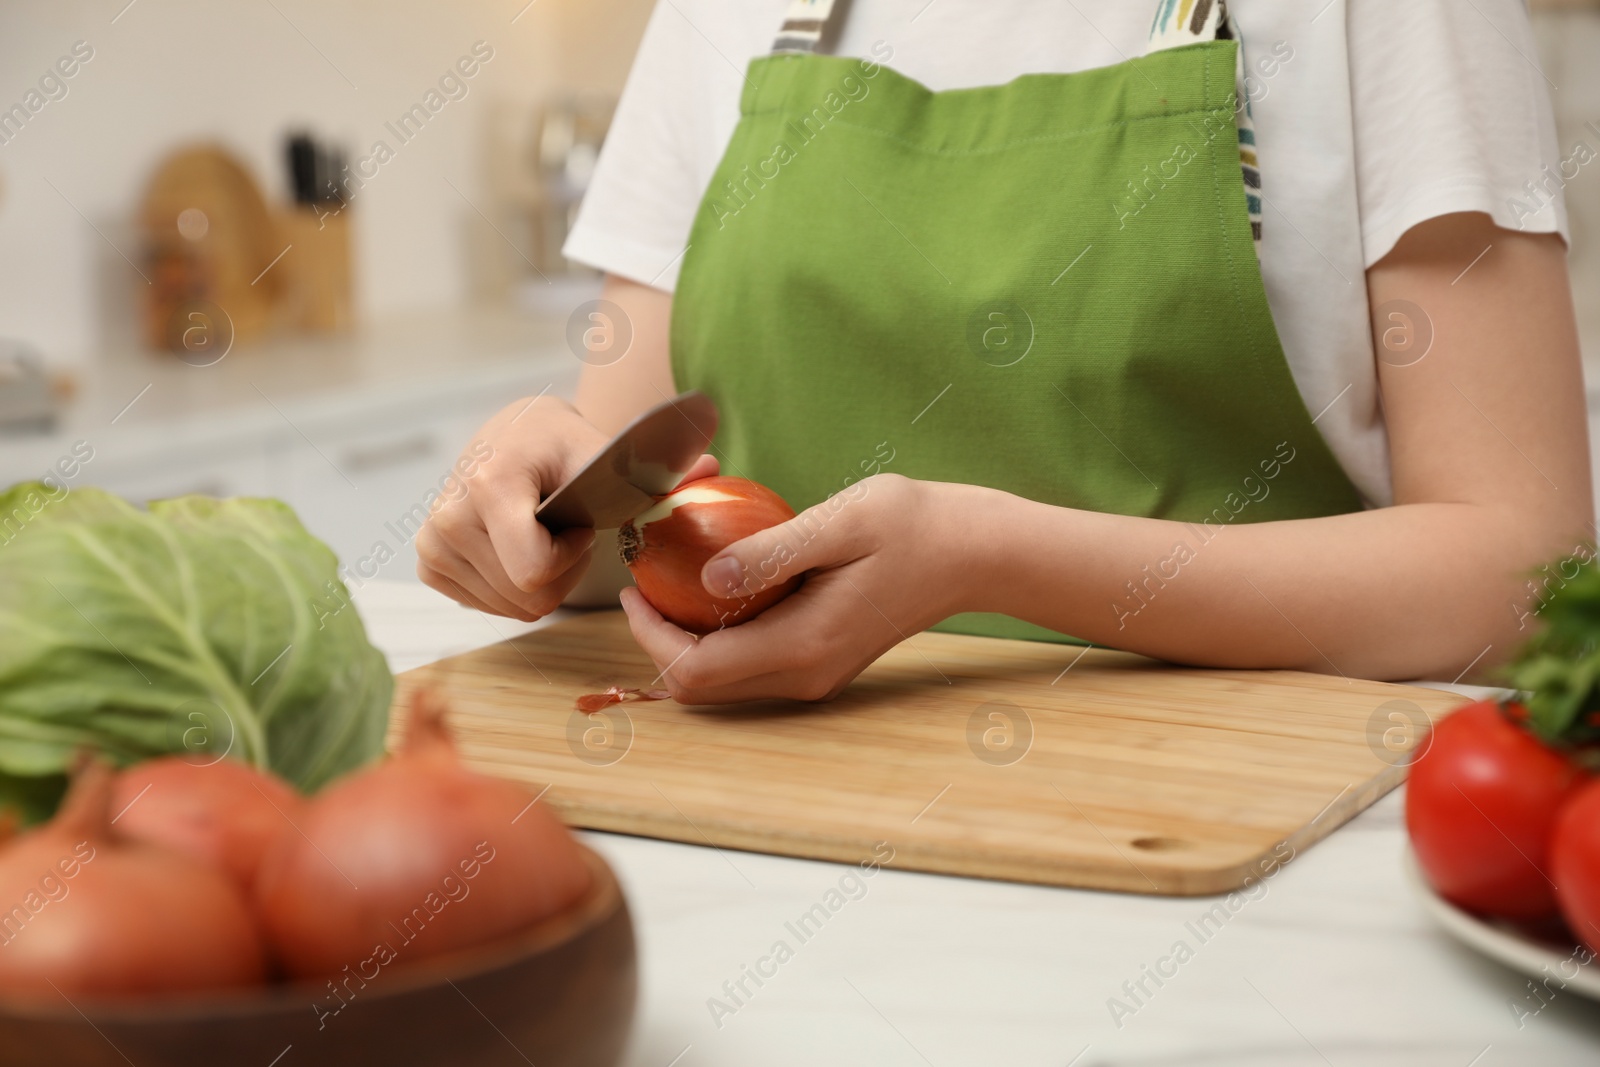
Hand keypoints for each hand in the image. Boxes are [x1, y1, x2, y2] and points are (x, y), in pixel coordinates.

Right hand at [416, 394, 719, 620]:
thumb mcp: (610, 453)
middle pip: (527, 597)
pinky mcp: (428, 561)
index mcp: (490, 485)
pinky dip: (513, 585)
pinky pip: (488, 607)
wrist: (515, 435)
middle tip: (562, 528)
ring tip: (538, 532)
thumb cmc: (567, 445)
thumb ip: (659, 469)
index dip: (571, 557)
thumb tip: (713, 466)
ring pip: (510, 608)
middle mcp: (449, 515)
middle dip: (560, 571)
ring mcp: (433, 541)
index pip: (535, 573)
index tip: (578, 521)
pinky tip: (516, 546)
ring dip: (539, 579)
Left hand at [619, 474, 977, 702]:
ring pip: (723, 685)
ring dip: (685, 643)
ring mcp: (816, 677)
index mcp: (804, 644)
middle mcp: (806, 676)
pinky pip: (749, 669)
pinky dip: (717, 640)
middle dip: (658, 643)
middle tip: (644, 584)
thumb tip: (706, 576)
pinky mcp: (822, 664)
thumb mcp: (842, 522)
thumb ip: (773, 551)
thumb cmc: (912, 524)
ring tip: (670, 583)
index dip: (650, 636)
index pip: (698, 670)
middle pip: (702, 690)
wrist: (971, 553)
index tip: (634, 587)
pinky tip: (714, 591)